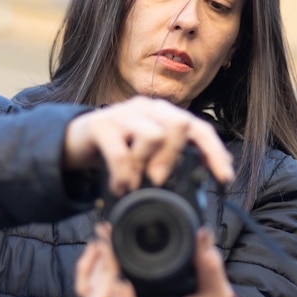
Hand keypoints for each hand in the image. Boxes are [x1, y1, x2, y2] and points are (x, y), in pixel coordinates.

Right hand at [63, 96, 233, 195]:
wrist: (72, 142)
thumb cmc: (115, 150)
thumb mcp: (146, 157)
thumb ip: (167, 162)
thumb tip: (195, 187)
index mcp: (164, 115)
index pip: (199, 128)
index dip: (214, 152)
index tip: (225, 177)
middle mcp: (147, 108)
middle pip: (179, 124)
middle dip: (175, 158)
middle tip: (159, 181)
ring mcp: (123, 113)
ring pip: (153, 136)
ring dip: (146, 167)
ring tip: (133, 185)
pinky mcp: (100, 125)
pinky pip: (121, 153)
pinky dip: (124, 176)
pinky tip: (120, 188)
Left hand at [75, 222, 234, 296]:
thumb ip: (212, 269)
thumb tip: (202, 235)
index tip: (125, 279)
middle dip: (103, 267)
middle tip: (113, 238)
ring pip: (88, 292)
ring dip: (92, 264)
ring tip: (104, 237)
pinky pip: (87, 290)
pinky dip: (86, 268)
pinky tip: (95, 248)